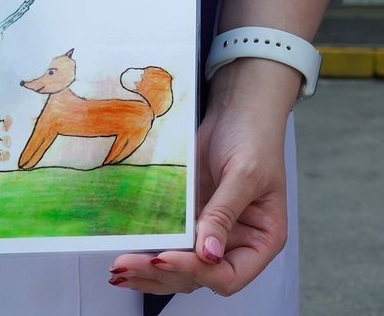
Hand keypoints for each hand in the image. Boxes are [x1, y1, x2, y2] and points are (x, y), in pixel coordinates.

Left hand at [109, 59, 295, 295]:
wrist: (238, 108)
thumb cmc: (254, 136)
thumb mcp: (244, 174)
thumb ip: (224, 214)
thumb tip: (208, 254)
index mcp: (262, 239)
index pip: (230, 276)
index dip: (198, 272)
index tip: (168, 257)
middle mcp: (237, 243)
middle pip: (199, 277)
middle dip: (164, 274)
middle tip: (130, 263)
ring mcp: (211, 233)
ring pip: (179, 267)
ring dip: (149, 271)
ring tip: (121, 267)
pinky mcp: (190, 220)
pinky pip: (168, 243)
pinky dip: (148, 250)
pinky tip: (126, 254)